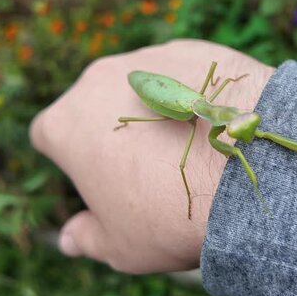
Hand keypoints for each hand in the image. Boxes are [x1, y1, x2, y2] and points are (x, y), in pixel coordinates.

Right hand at [29, 39, 273, 272]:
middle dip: (112, 133)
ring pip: (139, 88)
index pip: (50, 135)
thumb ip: (87, 238)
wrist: (245, 169)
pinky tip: (214, 125)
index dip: (72, 159)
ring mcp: (147, 60)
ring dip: (153, 112)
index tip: (101, 178)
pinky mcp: (191, 50)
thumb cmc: (171, 214)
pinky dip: (191, 96)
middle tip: (148, 169)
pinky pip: (182, 76)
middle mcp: (98, 80)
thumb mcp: (121, 246)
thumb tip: (68, 239)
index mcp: (66, 124)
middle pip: (94, 106)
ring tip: (189, 148)